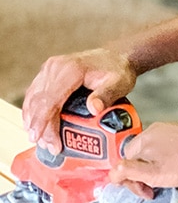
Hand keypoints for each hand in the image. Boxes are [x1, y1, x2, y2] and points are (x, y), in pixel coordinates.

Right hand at [22, 49, 137, 152]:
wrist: (115, 56)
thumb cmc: (117, 70)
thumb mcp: (119, 83)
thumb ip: (106, 95)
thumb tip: (94, 108)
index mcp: (70, 69)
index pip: (50, 100)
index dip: (46, 123)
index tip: (48, 142)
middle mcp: (55, 67)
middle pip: (39, 102)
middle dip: (40, 127)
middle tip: (48, 146)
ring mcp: (49, 69)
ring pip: (33, 99)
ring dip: (33, 121)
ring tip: (41, 141)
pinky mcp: (47, 74)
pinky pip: (34, 94)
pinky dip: (33, 111)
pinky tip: (36, 125)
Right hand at [108, 121, 177, 196]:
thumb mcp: (155, 173)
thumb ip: (130, 172)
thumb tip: (112, 174)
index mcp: (145, 138)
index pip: (124, 161)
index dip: (130, 181)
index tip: (145, 193)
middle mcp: (157, 131)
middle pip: (139, 157)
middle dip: (143, 176)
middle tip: (156, 191)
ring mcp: (173, 132)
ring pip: (156, 156)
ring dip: (158, 172)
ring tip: (171, 183)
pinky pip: (171, 152)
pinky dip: (172, 165)